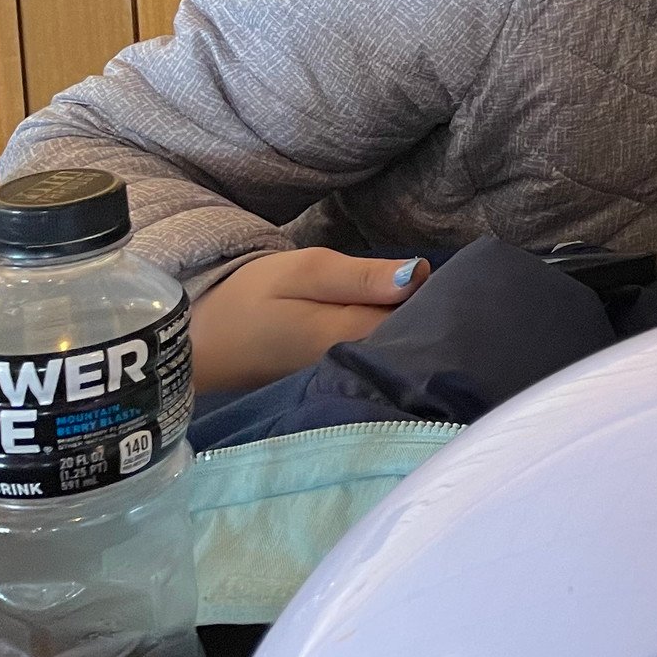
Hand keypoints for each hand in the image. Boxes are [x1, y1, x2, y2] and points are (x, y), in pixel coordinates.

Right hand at [188, 247, 427, 393]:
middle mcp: (355, 371)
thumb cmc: (252, 299)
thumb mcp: (307, 271)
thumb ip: (364, 277)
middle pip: (413, 343)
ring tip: (421, 306)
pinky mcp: (338, 385)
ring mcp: (347, 384)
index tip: (454, 280)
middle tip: (444, 290)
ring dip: (413, 332)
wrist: (202, 343)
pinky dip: (392, 345)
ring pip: (398, 355)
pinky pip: (380, 364)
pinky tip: (396, 329)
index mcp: (348, 340)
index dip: (439, 300)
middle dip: (431, 319)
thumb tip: (420, 275)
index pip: (418, 323)